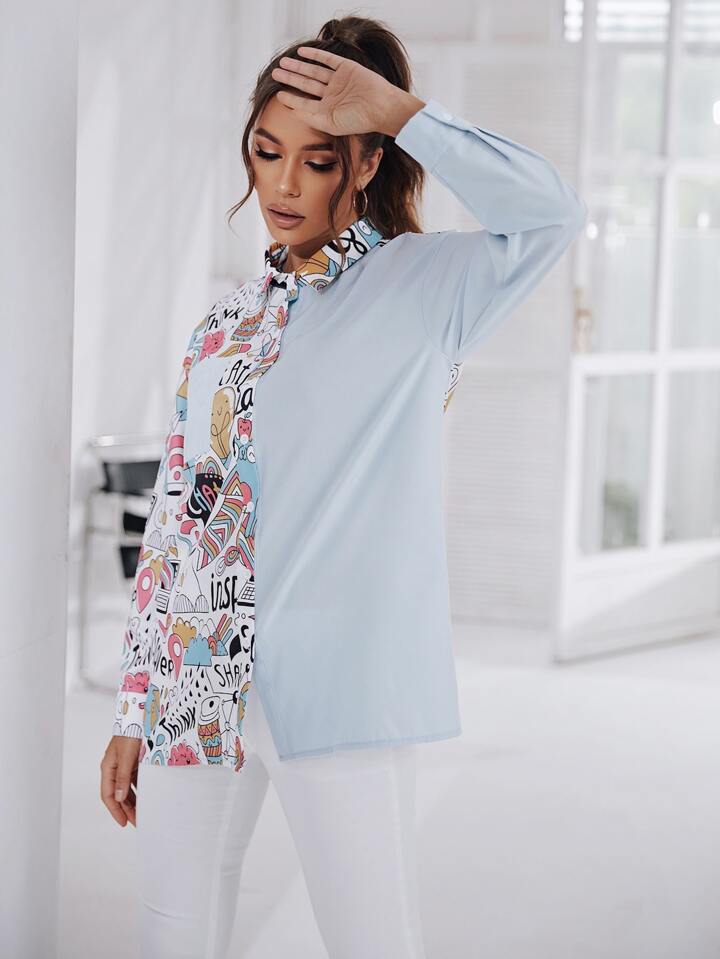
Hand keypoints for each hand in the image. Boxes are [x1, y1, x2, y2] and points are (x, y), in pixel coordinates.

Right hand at [100, 735, 140, 827]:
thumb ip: (123, 778)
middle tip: (137, 822)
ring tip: (142, 813)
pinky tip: (147, 796)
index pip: (109, 795)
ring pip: (127, 789)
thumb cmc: (131, 733)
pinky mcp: (133, 762)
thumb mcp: (127, 757)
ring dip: (133, 801)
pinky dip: (139, 790)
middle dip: (126, 809)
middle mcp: (114, 768)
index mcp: (108, 768)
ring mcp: (124, 765)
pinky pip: (135, 780)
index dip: (115, 811)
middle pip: (118, 794)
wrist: (139, 715)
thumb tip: (120, 798)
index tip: (124, 823)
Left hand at [270, 46, 422, 138]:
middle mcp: (332, 95)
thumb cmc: (358, 120)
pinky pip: (327, 60)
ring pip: (313, 71)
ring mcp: (338, 81)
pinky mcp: (346, 68)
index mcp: (328, 110)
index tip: (278, 94)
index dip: (291, 98)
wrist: (381, 108)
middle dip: (290, 79)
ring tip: (283, 63)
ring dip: (298, 67)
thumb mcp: (331, 123)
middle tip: (275, 73)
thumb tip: (294, 111)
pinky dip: (315, 55)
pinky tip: (302, 53)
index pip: (305, 103)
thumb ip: (311, 118)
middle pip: (306, 84)